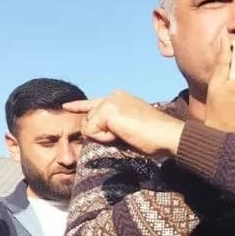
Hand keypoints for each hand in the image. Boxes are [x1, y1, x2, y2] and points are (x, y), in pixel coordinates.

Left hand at [65, 92, 184, 156]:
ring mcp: (109, 101)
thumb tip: (91, 132)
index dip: (79, 106)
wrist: (167, 135)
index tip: (67, 107)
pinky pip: (92, 132)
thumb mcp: (128, 128)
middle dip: (102, 135)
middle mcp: (113, 96)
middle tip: (128, 135)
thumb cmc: (153, 137)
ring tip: (128, 134)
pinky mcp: (107, 110)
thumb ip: (110, 126)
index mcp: (119, 98)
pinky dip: (105, 139)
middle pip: (89, 121)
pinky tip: (124, 133)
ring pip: (89, 127)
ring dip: (105, 138)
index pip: (93, 104)